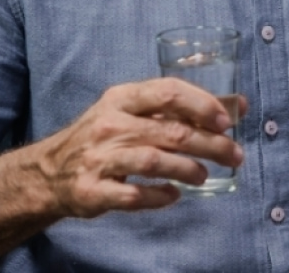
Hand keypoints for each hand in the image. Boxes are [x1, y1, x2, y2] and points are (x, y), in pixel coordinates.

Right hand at [32, 78, 244, 217]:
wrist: (49, 173)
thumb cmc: (104, 137)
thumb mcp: (132, 112)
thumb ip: (180, 108)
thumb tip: (239, 106)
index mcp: (121, 99)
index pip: (168, 91)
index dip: (202, 105)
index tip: (227, 121)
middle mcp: (109, 125)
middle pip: (171, 132)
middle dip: (211, 144)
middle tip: (235, 155)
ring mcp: (99, 158)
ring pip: (155, 162)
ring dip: (188, 170)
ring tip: (204, 176)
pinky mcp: (92, 190)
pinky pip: (134, 196)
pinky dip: (160, 196)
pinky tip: (173, 195)